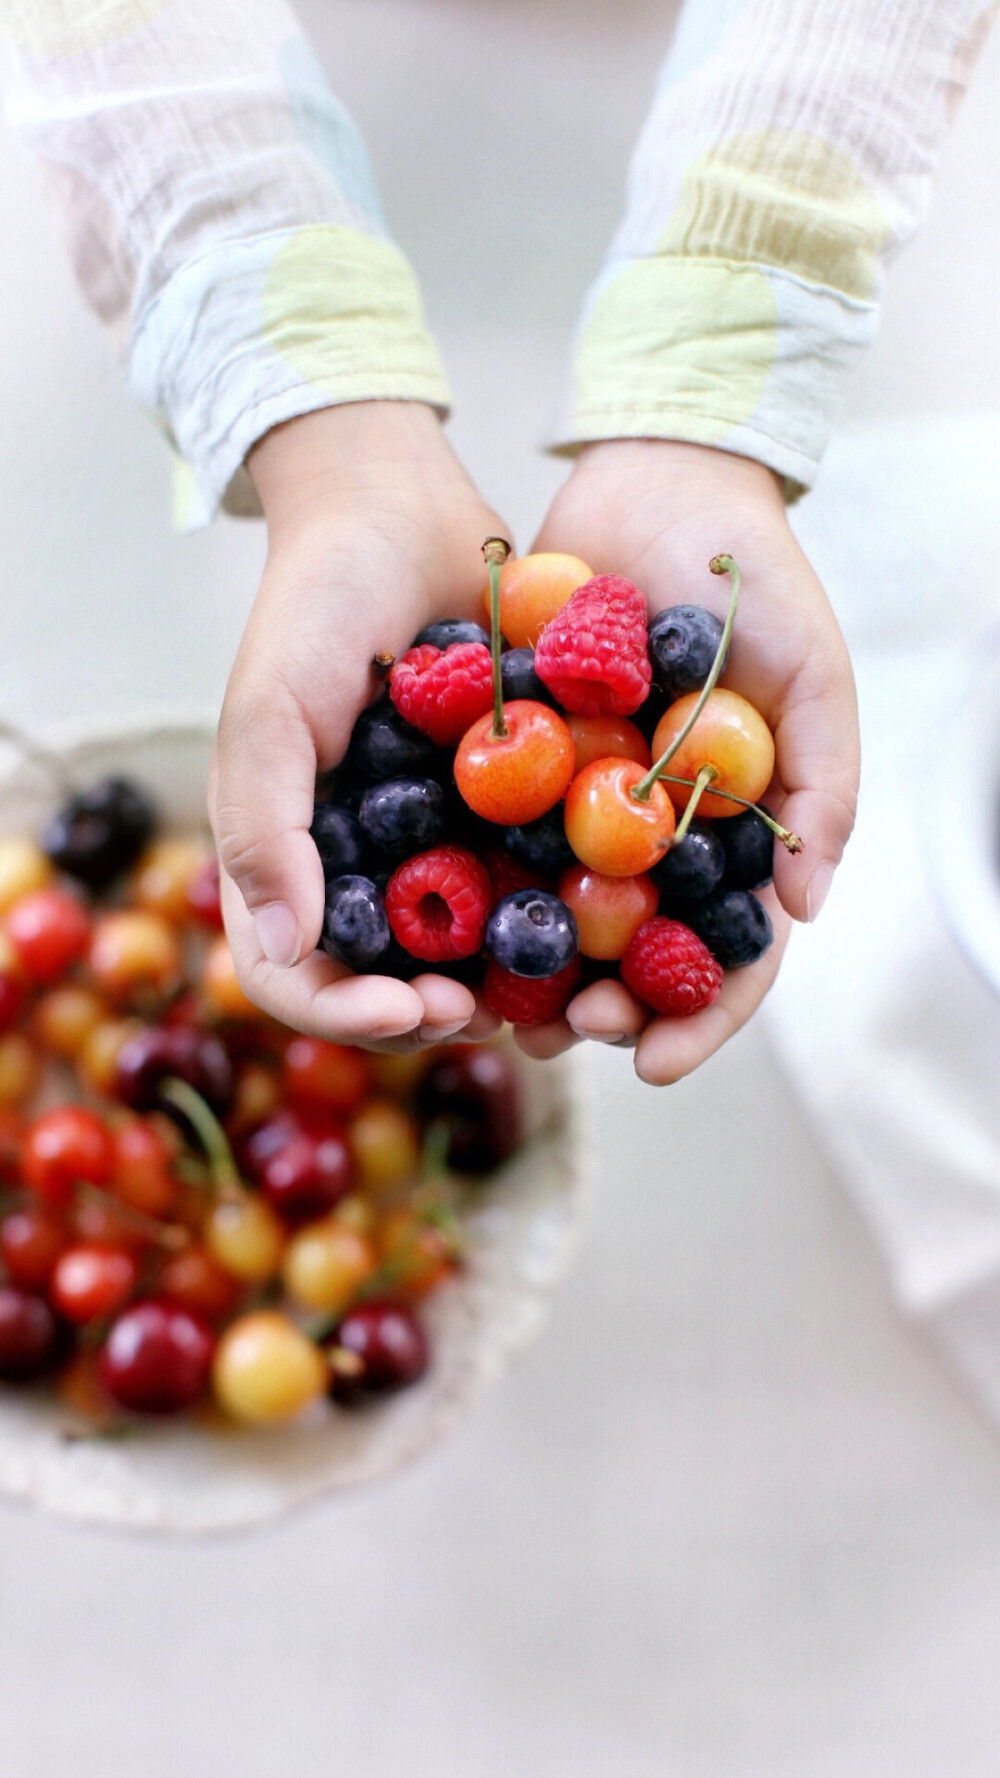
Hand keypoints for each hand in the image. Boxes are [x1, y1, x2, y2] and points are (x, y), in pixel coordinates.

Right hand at [211, 401, 505, 1051]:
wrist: (401, 507)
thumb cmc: (315, 604)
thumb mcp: (271, 709)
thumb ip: (263, 827)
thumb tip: (286, 952)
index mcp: (291, 857)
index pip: (297, 977)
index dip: (344, 1013)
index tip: (410, 1008)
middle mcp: (364, 865)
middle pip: (387, 984)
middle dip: (432, 1014)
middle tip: (483, 1010)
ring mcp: (438, 842)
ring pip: (467, 955)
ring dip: (503, 991)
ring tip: (546, 995)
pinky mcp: (507, 811)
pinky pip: (530, 885)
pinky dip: (559, 920)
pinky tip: (598, 933)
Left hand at [517, 440, 858, 1083]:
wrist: (656, 475)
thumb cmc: (754, 574)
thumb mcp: (811, 670)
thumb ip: (825, 781)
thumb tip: (806, 911)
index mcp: (736, 833)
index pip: (728, 954)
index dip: (698, 1018)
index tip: (649, 1060)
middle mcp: (660, 833)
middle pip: (635, 958)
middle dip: (602, 1014)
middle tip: (555, 1038)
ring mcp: (587, 803)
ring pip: (559, 918)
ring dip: (529, 978)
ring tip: (492, 1014)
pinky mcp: (518, 763)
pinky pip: (493, 841)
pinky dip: (474, 890)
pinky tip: (442, 932)